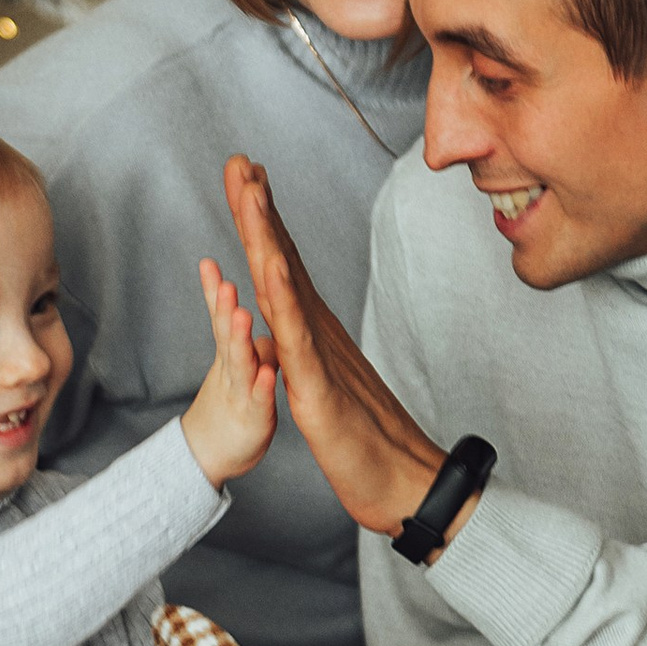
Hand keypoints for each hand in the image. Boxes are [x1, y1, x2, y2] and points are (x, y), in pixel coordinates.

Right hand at [181, 255, 279, 485]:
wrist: (206, 456)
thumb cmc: (226, 406)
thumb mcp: (231, 364)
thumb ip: (235, 335)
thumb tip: (246, 308)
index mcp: (230, 355)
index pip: (221, 318)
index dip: (216, 293)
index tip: (208, 263)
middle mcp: (232, 370)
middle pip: (227, 335)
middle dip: (225, 309)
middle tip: (225, 283)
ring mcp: (241, 394)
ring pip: (240, 364)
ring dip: (240, 340)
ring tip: (242, 315)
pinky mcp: (255, 420)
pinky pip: (259, 401)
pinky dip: (262, 387)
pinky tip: (266, 373)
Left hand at [223, 156, 452, 540]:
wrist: (407, 485)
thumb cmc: (369, 440)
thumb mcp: (324, 385)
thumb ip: (308, 351)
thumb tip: (291, 328)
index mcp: (313, 332)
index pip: (282, 265)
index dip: (262, 220)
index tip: (247, 176)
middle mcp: (317, 333)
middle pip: (281, 260)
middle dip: (257, 208)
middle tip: (239, 161)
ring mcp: (319, 356)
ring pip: (286, 287)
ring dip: (266, 236)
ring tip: (249, 192)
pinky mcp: (318, 389)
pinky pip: (297, 340)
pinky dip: (282, 300)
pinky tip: (271, 267)